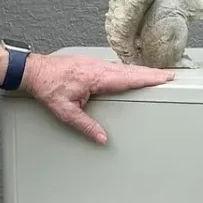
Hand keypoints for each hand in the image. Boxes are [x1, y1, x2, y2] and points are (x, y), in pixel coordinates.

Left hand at [21, 53, 173, 143]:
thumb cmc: (47, 87)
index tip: (163, 77)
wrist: (33, 71)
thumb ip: (85, 125)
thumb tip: (101, 138)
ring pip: (123, 68)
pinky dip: (128, 70)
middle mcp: (98, 67)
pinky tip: (132, 74)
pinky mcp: (90, 63)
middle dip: (151, 73)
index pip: (127, 78)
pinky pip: (114, 67)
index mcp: (95, 77)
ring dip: (141, 71)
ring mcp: (94, 63)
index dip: (147, 78)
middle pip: (130, 71)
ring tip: (156, 75)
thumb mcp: (65, 112)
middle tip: (169, 76)